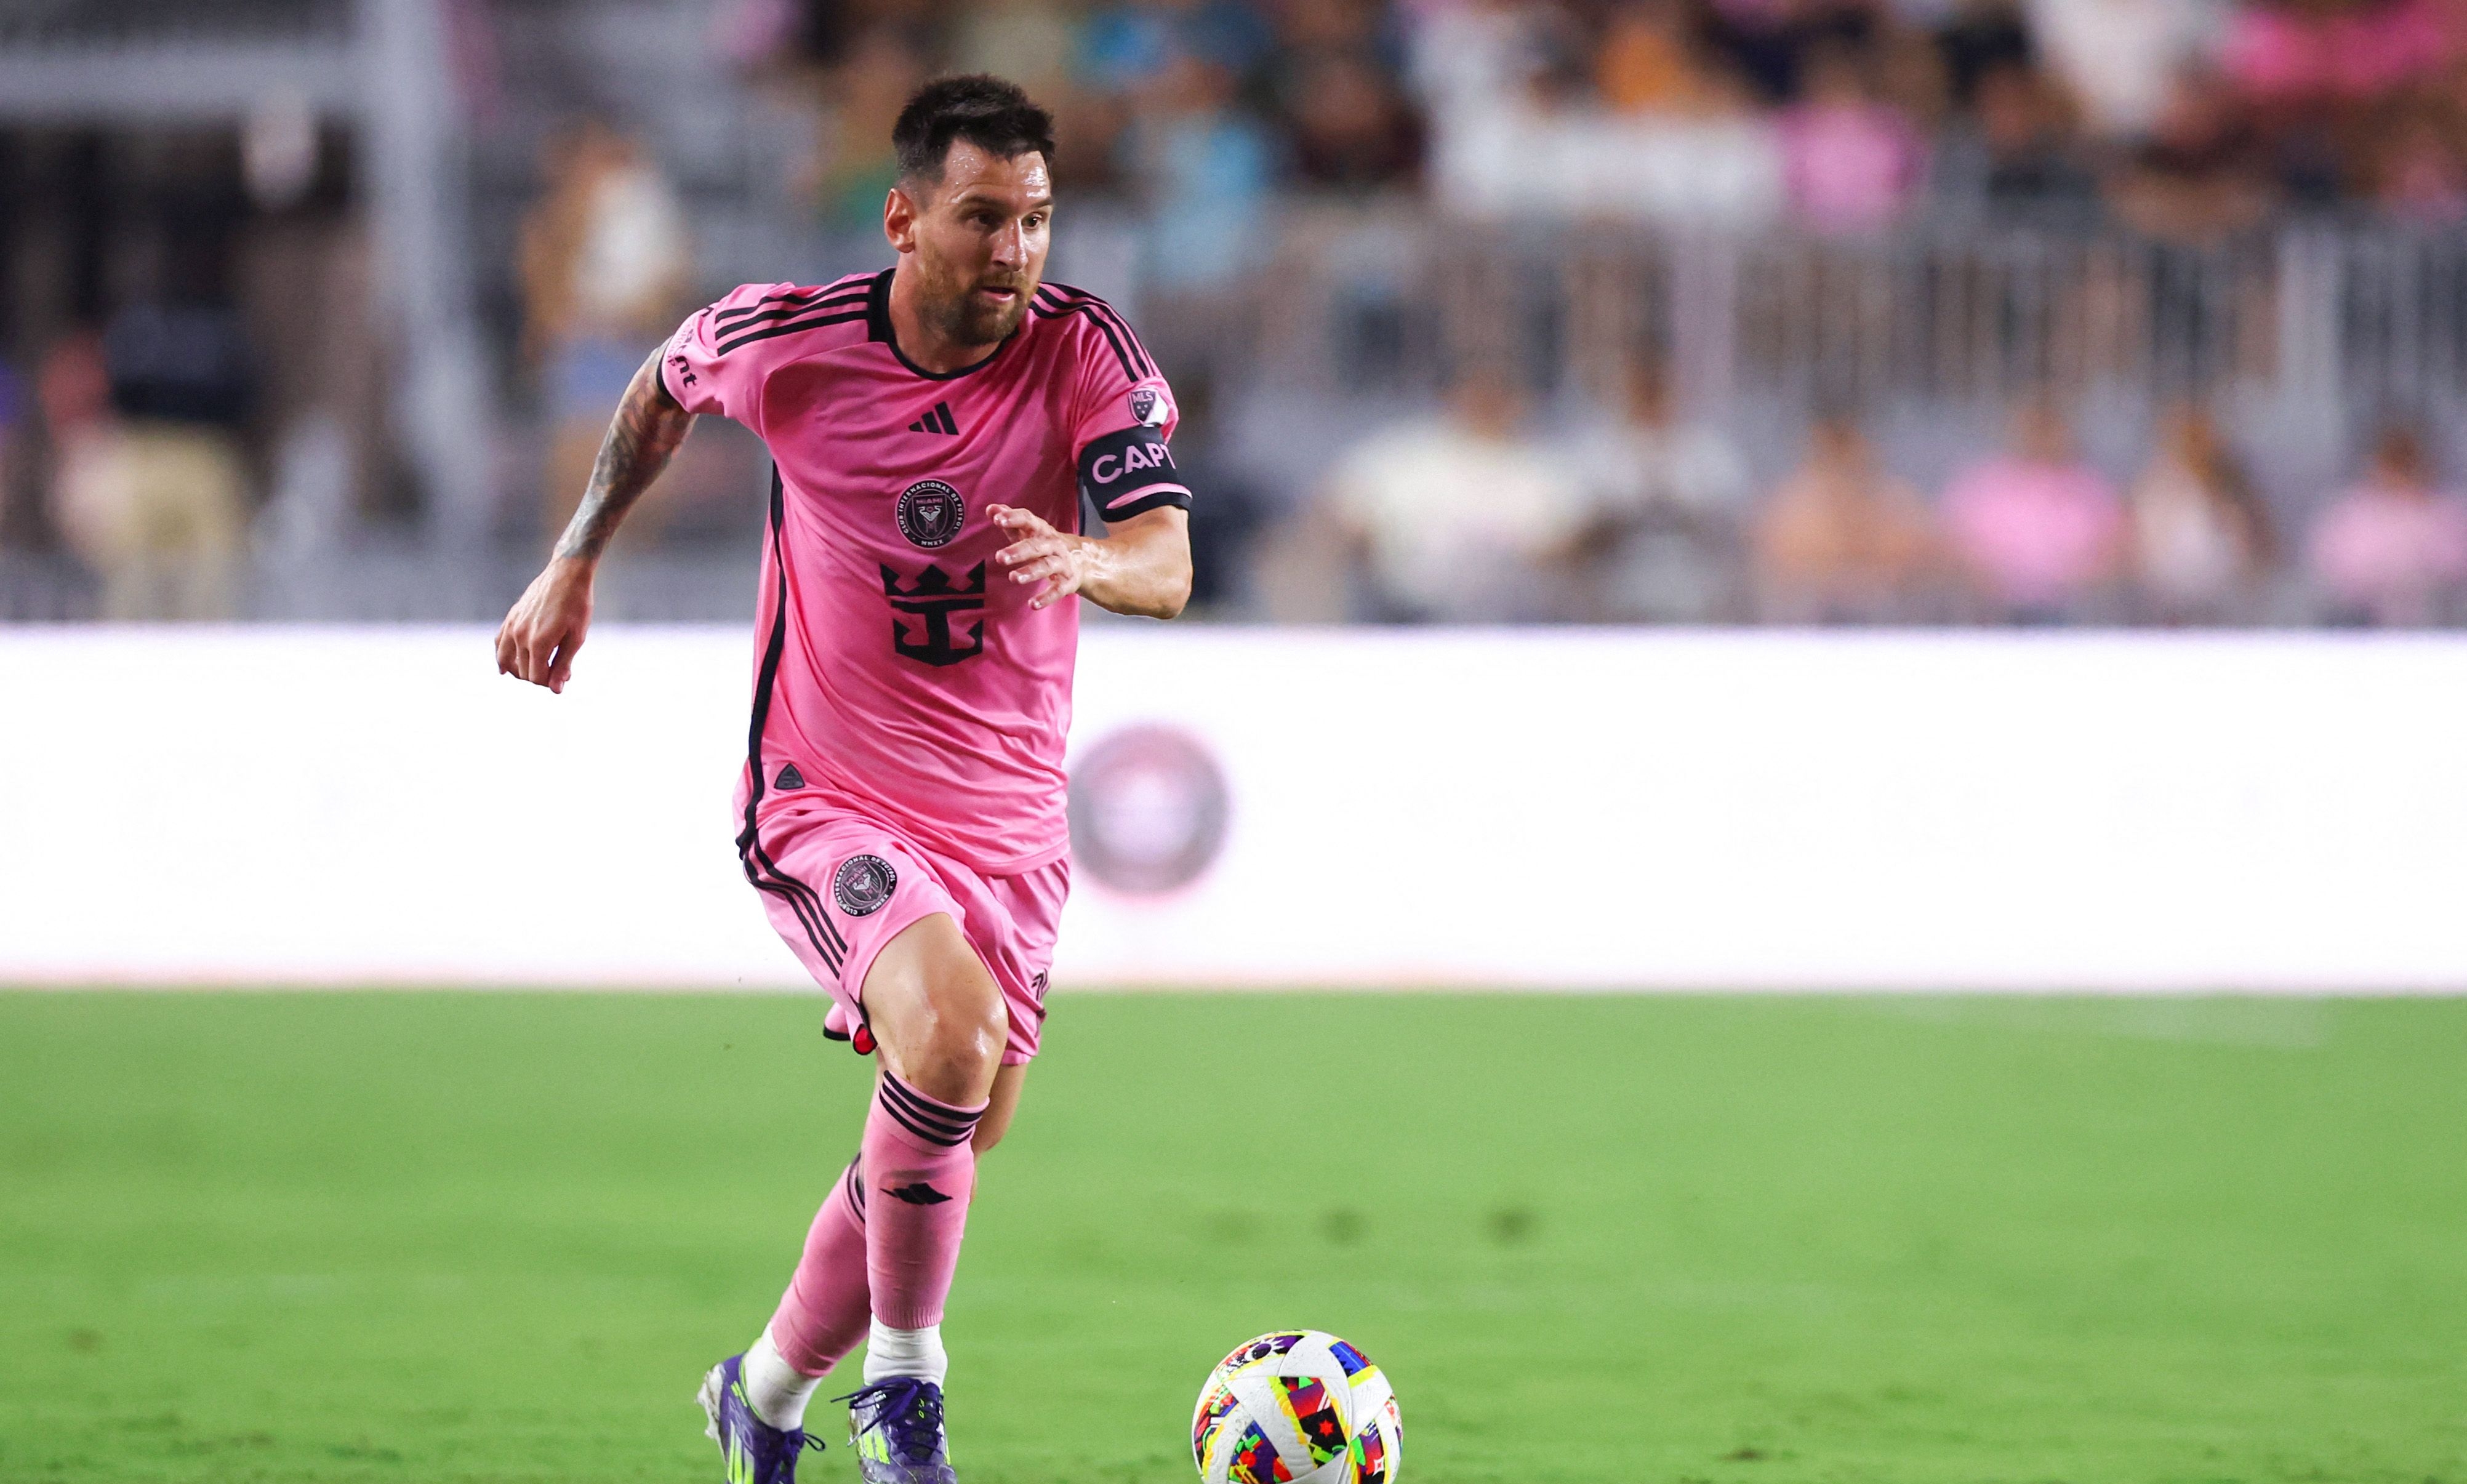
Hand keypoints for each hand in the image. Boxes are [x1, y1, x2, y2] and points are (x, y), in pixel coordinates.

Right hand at [495, 557, 595, 691]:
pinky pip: (499, 643)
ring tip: (536, 670)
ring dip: (520, 671)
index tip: (566, 674)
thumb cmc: (577, 605)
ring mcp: (512, 625)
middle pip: (523, 672)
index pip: (536, 678)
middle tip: (560, 669)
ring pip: (506, 661)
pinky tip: (504, 667)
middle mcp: (520, 635)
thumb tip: (555, 690)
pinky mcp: (510, 617)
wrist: (567, 573)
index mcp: (538, 642)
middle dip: (541, 676)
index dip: (551, 682)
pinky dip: (502, 657)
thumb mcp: (576, 637)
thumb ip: (563, 664)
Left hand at [990, 504, 1094, 610]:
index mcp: (1042, 530)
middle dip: (1018, 551)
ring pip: (1046, 566)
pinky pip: (1057, 590)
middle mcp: (1053, 545)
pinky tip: (1033, 604)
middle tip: (1000, 557)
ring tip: (1013, 577)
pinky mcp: (1067, 582)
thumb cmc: (1047, 544)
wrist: (1081, 559)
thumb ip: (1010, 520)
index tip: (997, 519)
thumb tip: (991, 509)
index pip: (1028, 520)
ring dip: (1030, 572)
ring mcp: (1061, 564)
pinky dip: (1046, 598)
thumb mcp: (1030, 530)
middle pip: (1036, 546)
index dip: (1013, 518)